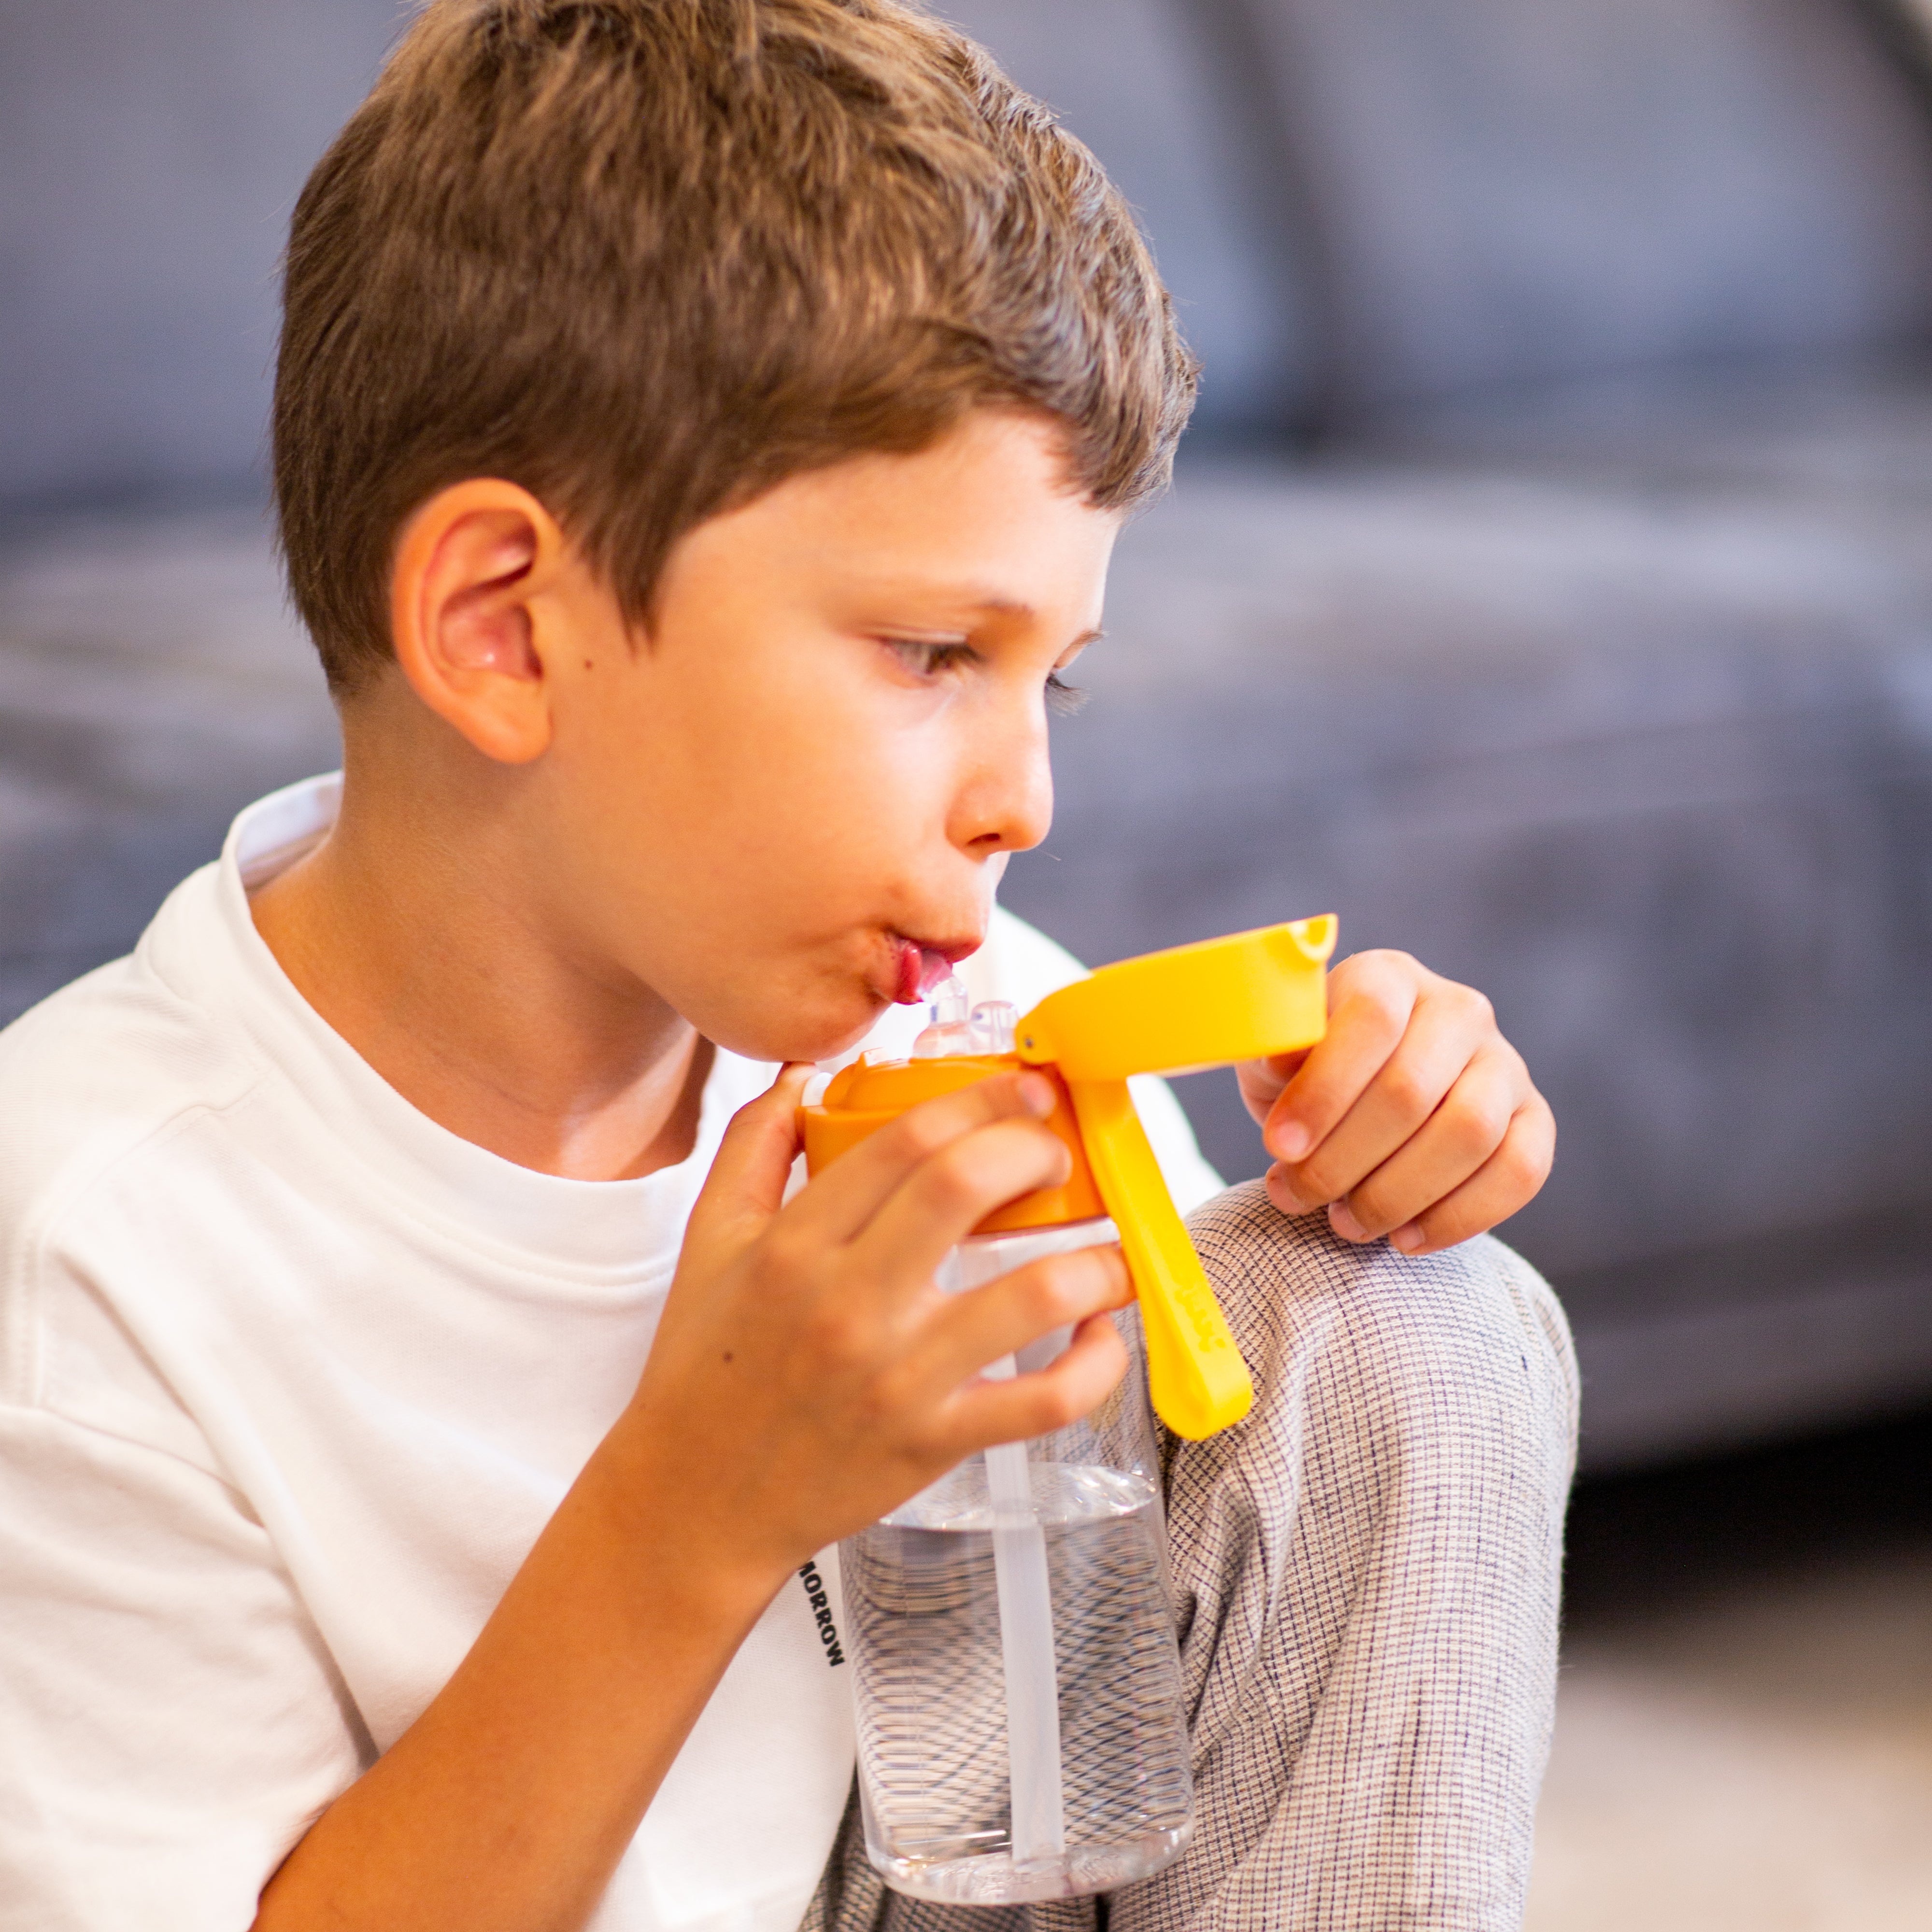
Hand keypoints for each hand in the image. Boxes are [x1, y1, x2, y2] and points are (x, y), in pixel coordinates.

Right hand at [613, 1065, 1133, 1586]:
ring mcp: (898, 1379)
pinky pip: (1044, 1401)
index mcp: (794, 1246)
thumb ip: (754, 1147)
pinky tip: (1097, 1333)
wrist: (696, 1500)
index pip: (907, 1139)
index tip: (1026, 1090)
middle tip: (1057, 1154)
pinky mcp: (934, 1445)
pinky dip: (1094, 1364)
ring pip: (1032, 1295)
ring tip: (1111, 1248)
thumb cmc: (705, 1369)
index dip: (984, 1097)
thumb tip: (800, 1076)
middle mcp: (848, 1304)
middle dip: (1035, 1150)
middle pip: (966, 1187)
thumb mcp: (707, 1242)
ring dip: (1096, 1260)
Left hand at [1237, 950, 1553, 1256]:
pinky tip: (1404, 1238)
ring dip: (1397, 1193)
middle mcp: (1459, 1010)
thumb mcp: (1277, 1059)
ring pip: (1470, 1133)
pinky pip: (1519, 1172)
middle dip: (1343, 1159)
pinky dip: (1458, 1217)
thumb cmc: (1309, 1075)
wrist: (1362, 1098)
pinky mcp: (1533, 1119)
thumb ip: (1277, 1057)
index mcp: (1389, 976)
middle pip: (1412, 1089)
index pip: (1372, 1019)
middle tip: (1298, 1195)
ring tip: (1345, 1221)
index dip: (1324, 1089)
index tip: (1279, 1146)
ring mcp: (1505, 1064)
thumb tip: (1283, 1066)